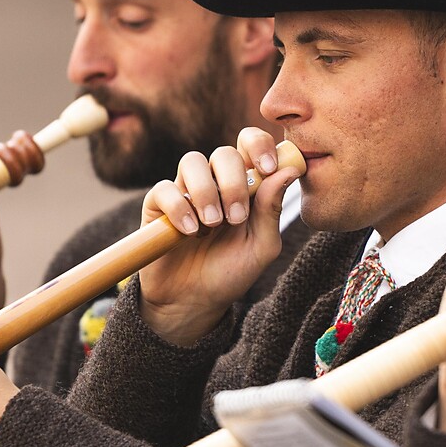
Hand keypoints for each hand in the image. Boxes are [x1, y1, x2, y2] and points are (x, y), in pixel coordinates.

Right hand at [137, 128, 300, 345]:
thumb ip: (271, 210)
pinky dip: (179, 208)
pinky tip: (190, 233)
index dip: (259, 145)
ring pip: (192, 162)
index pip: (250, 144)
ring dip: (206, 191)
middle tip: (237, 217)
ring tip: (212, 224)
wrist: (194, 302)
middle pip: (223, 153)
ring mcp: (185, 191)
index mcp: (244, 185)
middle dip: (233, 181)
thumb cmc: (231, 272)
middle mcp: (214, 182)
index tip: (268, 167)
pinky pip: (164, 189)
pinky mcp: (158, 206)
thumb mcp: (261, 247)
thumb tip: (287, 171)